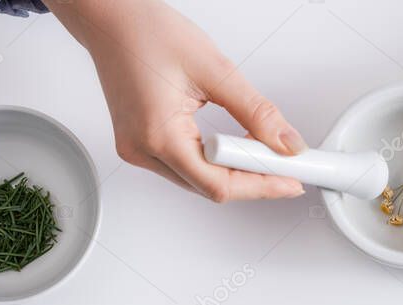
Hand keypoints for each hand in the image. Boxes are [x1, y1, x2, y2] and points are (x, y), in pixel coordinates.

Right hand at [45, 0, 305, 200]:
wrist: (111, 18)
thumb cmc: (147, 33)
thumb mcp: (215, 70)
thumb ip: (256, 112)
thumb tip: (286, 143)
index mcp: (158, 134)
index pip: (219, 183)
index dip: (262, 185)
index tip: (291, 180)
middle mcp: (142, 150)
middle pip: (209, 187)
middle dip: (253, 179)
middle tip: (287, 165)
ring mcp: (137, 150)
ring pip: (198, 180)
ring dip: (234, 169)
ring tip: (264, 150)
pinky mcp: (139, 143)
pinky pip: (185, 165)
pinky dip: (214, 159)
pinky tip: (235, 144)